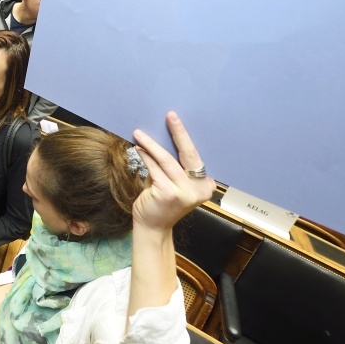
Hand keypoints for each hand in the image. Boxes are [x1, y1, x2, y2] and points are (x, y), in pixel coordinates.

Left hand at [132, 111, 215, 231]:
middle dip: (178, 132)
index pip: (194, 156)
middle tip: (170, 116)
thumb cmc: (160, 202)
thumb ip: (171, 165)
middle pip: (187, 154)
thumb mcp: (171, 181)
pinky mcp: (168, 193)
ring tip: (140, 134)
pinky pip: (155, 168)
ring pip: (166, 160)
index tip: (176, 120)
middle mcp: (199, 189)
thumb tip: (162, 137)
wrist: (153, 227)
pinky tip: (139, 148)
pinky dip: (146, 156)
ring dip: (151, 145)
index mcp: (205, 186)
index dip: (184, 137)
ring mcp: (185, 192)